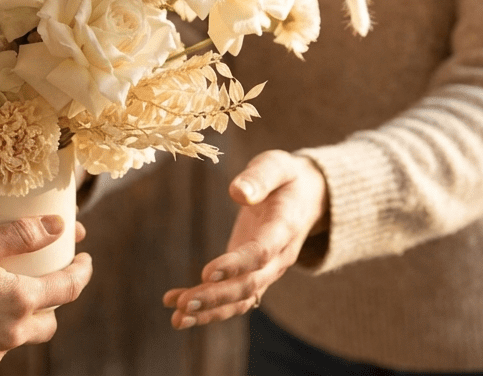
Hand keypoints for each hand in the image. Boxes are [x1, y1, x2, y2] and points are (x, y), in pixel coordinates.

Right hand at [0, 214, 92, 371]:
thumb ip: (21, 233)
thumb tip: (57, 227)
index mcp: (20, 302)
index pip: (68, 288)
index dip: (82, 270)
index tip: (85, 257)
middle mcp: (11, 334)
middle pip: (50, 321)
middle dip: (55, 299)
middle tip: (48, 276)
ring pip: (22, 335)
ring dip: (25, 315)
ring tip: (10, 290)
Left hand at [163, 150, 327, 327]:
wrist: (308, 197)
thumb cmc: (286, 177)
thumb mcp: (276, 165)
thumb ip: (260, 177)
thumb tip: (238, 192)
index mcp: (285, 228)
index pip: (262, 252)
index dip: (236, 265)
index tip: (206, 272)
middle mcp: (279, 257)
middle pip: (249, 284)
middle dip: (216, 297)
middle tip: (184, 303)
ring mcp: (267, 271)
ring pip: (241, 299)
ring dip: (210, 311)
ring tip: (177, 317)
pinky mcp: (252, 274)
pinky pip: (233, 298)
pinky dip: (207, 307)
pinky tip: (174, 304)